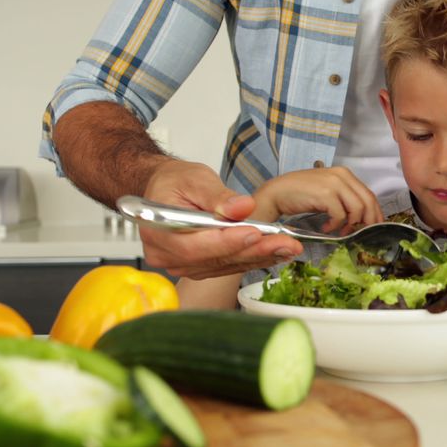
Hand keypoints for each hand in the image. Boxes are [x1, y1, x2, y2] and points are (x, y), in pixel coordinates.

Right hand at [138, 160, 303, 279]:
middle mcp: (167, 254)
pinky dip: (251, 258)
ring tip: (287, 247)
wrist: (166, 189)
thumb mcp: (196, 179)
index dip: (228, 241)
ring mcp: (182, 264)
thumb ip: (218, 196)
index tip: (256, 233)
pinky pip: (226, 266)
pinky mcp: (197, 267)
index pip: (196, 244)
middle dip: (253, 250)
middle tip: (285, 243)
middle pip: (215, 259)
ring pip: (225, 265)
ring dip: (258, 257)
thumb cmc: (175, 182)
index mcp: (159, 230)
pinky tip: (274, 252)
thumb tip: (242, 207)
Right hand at [253, 167, 382, 233]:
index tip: (372, 228)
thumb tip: (362, 218)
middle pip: (368, 201)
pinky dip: (335, 225)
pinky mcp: (325, 193)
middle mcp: (342, 175)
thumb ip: (345, 200)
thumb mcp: (328, 193)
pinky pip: (340, 215)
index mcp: (345, 174)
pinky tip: (326, 227)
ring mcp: (334, 183)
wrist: (277, 193)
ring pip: (358, 209)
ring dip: (350, 225)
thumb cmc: (301, 194)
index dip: (374, 214)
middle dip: (367, 222)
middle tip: (358, 234)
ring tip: (340, 232)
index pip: (369, 195)